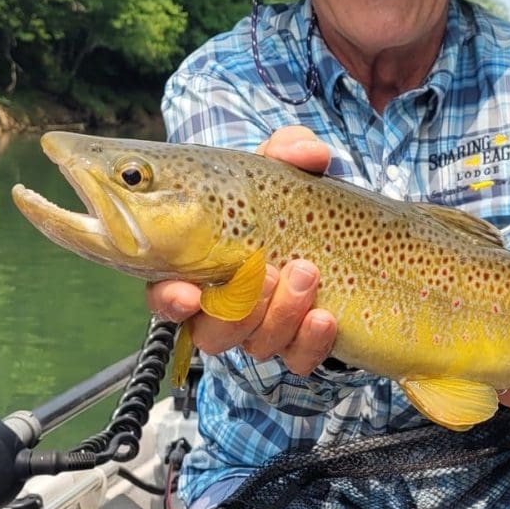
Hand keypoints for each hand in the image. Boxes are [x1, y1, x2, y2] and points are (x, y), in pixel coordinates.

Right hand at [146, 126, 336, 374]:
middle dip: (238, 306)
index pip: (167, 293)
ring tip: (306, 274)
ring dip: (278, 315)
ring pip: (254, 345)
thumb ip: (290, 148)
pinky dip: (310, 342)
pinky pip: (297, 360)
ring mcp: (263, 326)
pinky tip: (325, 317)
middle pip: (210, 332)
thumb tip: (307, 153)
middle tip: (266, 271)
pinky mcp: (299, 342)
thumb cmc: (291, 198)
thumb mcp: (286, 166)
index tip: (187, 294)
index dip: (170, 299)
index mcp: (203, 263)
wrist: (341, 233)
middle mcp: (226, 303)